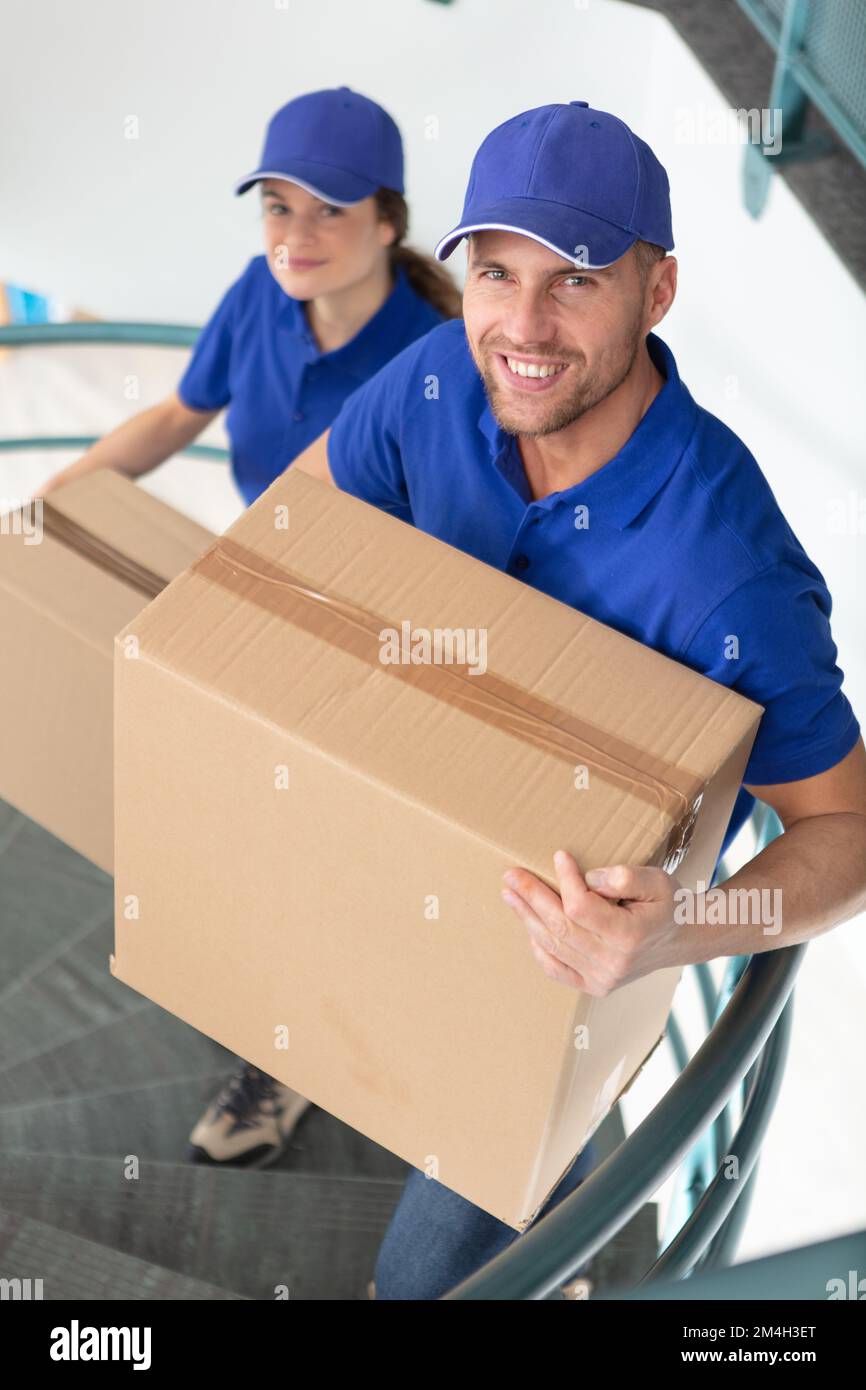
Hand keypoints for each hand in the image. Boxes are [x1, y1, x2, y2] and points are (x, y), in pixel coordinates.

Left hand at [500, 850, 684, 994]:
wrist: (679, 940)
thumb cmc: (668, 905)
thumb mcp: (658, 881)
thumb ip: (626, 877)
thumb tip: (589, 879)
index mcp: (629, 935)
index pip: (581, 907)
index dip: (565, 880)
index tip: (559, 855)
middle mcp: (612, 962)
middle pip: (560, 926)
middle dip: (532, 897)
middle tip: (511, 875)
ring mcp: (601, 978)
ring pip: (553, 945)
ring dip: (527, 917)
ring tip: (510, 894)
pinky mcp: (593, 985)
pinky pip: (555, 968)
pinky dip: (538, 946)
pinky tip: (529, 924)